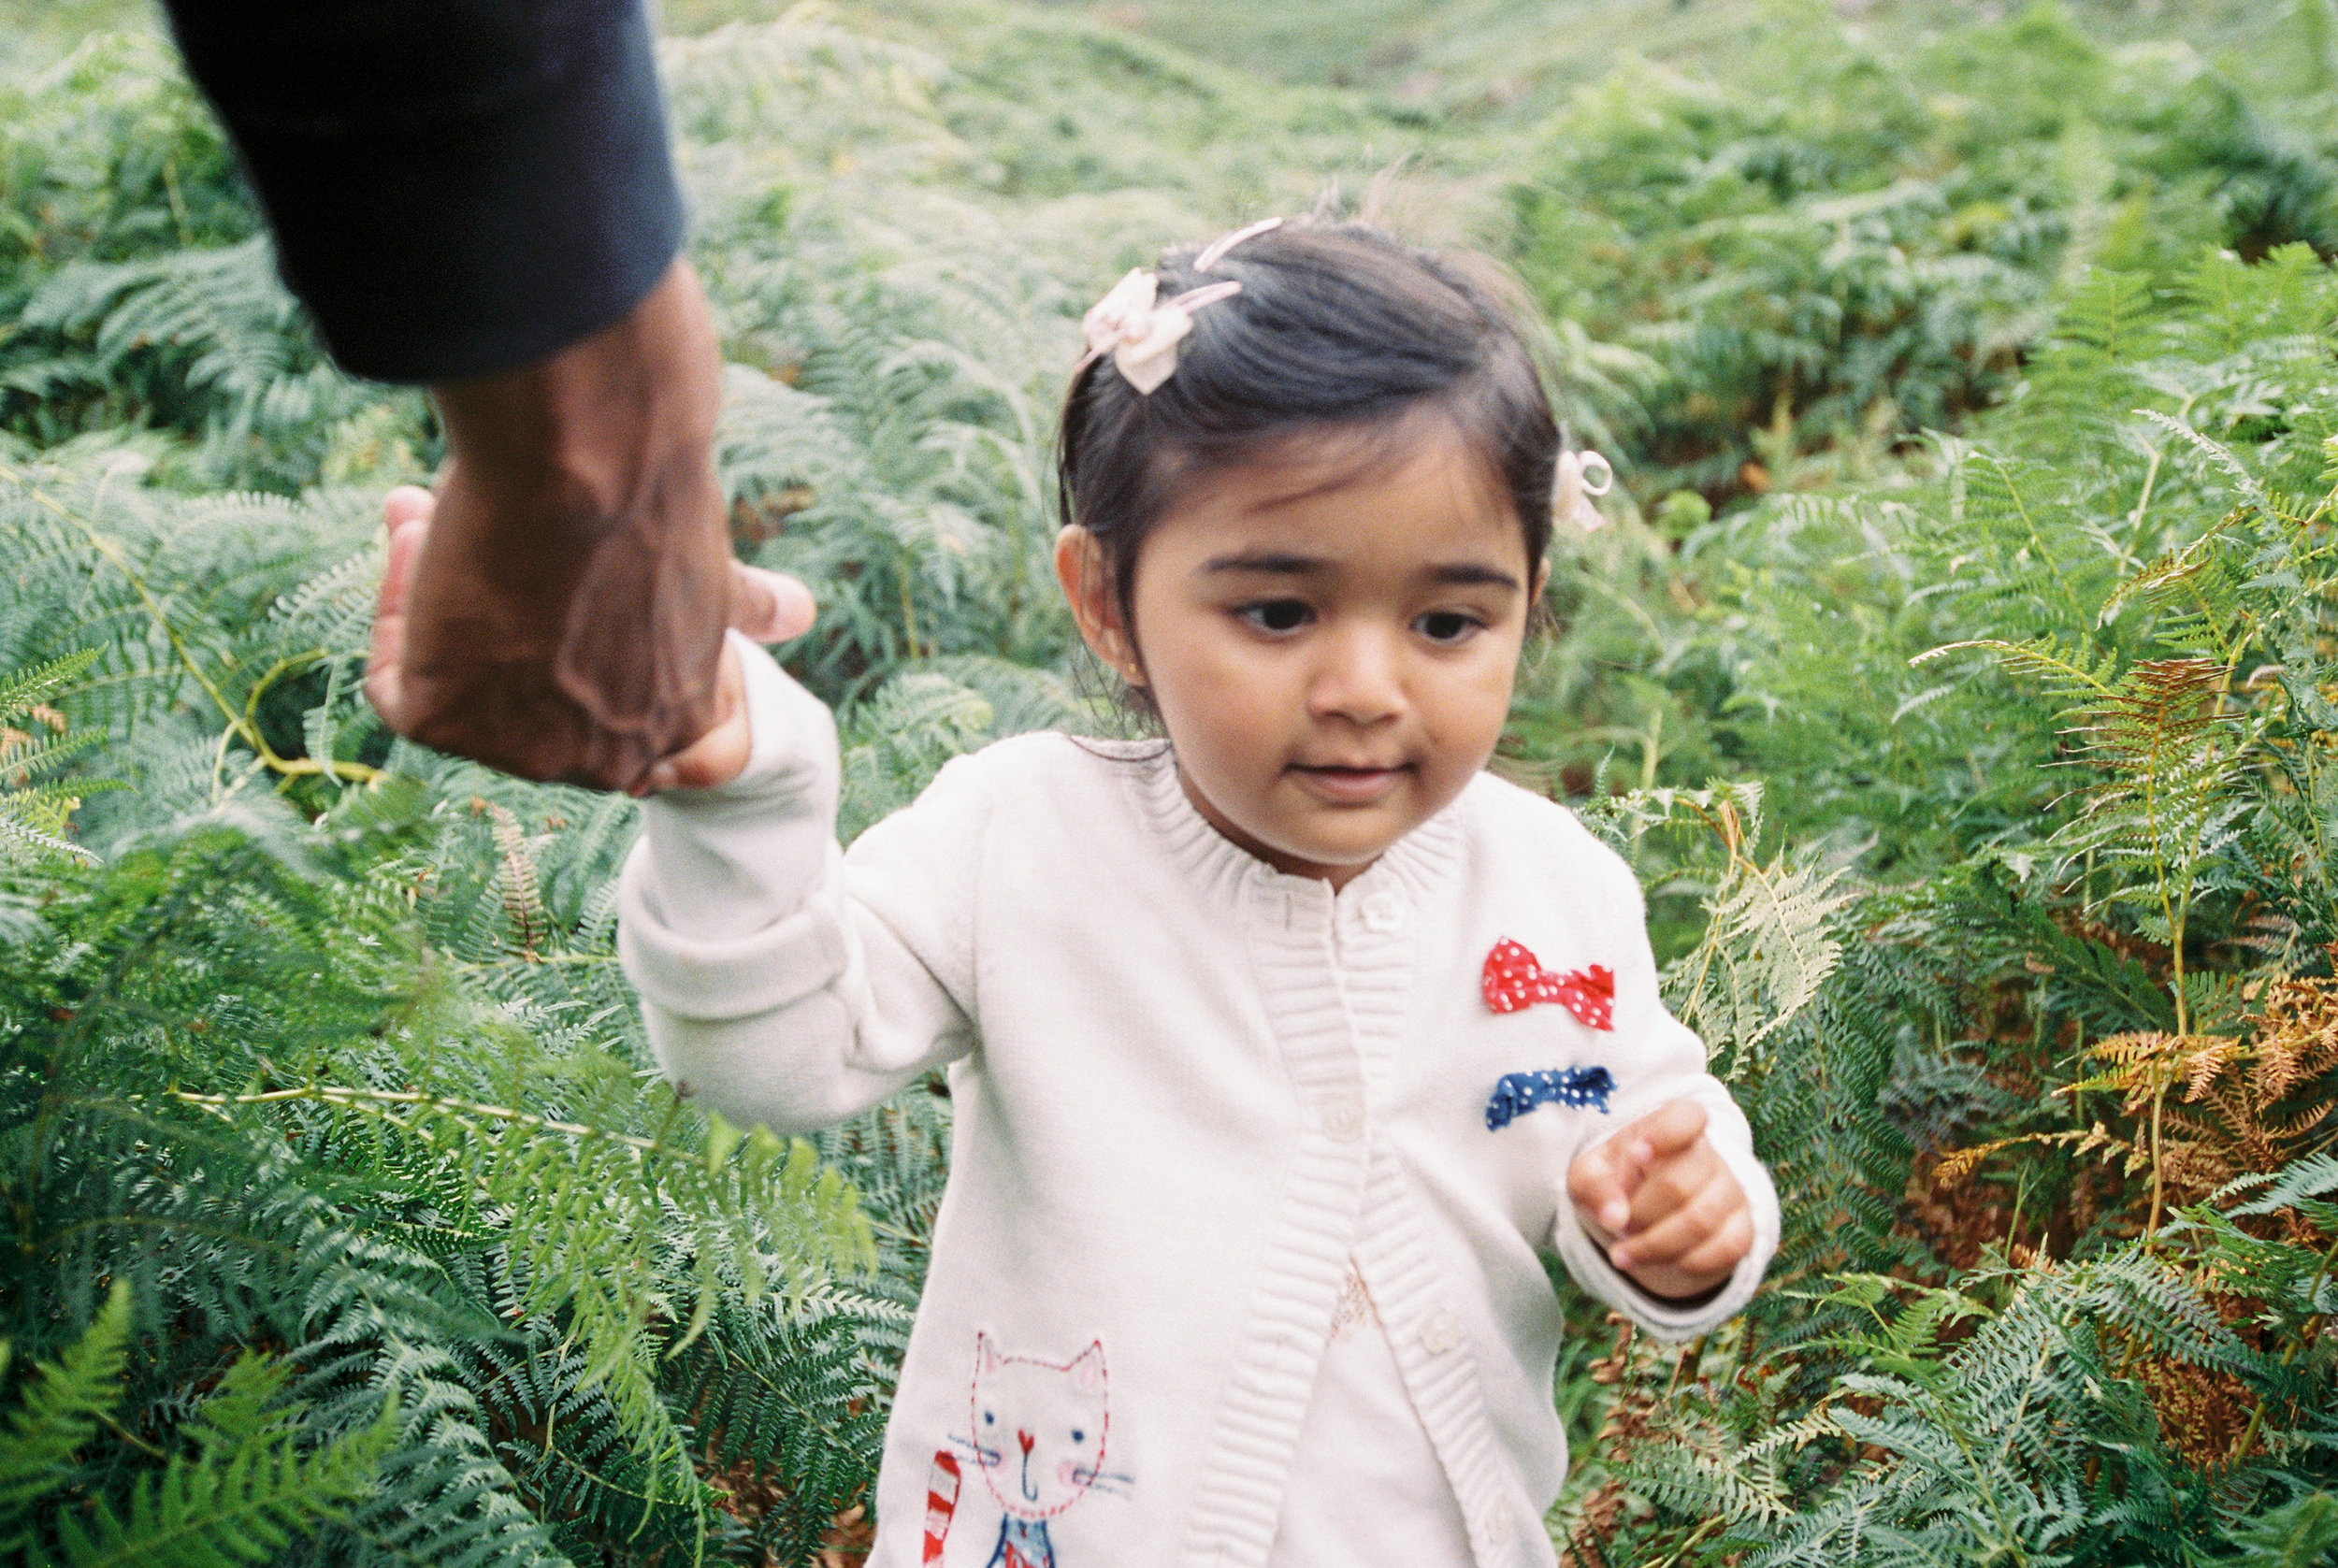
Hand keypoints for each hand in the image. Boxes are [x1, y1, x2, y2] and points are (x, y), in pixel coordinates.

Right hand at [369, 485, 813, 794]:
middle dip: (496, 610)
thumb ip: (744, 606)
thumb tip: (800, 613)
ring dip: (443, 595)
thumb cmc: (653, 498)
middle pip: (525, 696)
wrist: (589, 463)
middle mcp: (609, 755)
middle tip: (478, 529)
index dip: (565, 641)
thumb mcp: (715, 568)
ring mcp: (528, 750)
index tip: (546, 578)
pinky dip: (397, 607)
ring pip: (460, 685)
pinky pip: (397, 682)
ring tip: (444, 510)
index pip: (611, 713)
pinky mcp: (448, 724)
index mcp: (680, 721)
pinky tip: (415, 532)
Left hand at [1566, 1099, 1751, 1302]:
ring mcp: (1731, 1190)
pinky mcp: (1743, 1227)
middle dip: (1639, 1214)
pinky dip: (1686, 1263)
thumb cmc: (1616, 1178)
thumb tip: (1614, 1217)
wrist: (1647, 1207)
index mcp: (1674, 1124)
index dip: (1665, 1134)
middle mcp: (1710, 1153)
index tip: (1636, 1152)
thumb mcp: (1590, 1173)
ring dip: (1656, 1246)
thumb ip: (1595, 1186)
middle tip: (1618, 1225)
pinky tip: (1659, 1262)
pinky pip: (1726, 1249)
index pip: (1687, 1117)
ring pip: (1701, 1222)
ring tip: (1624, 1254)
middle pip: (1678, 1185)